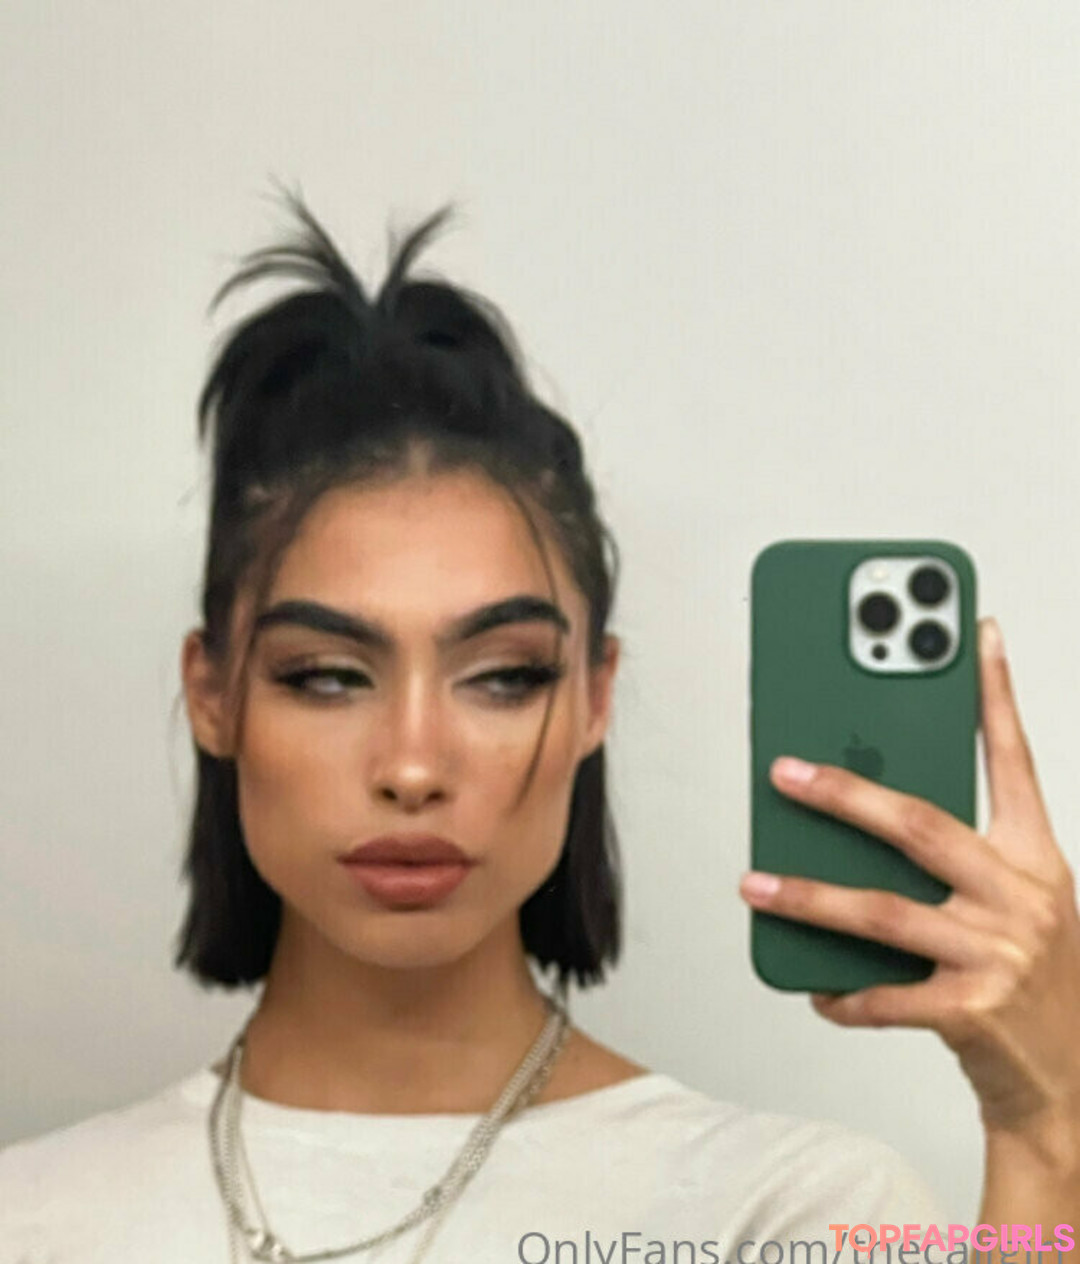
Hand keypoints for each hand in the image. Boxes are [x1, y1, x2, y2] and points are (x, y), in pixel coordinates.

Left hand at [738, 617, 1079, 1149]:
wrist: (1070, 1082)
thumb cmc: (1030, 976)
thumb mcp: (1014, 903)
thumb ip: (955, 858)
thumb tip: (858, 814)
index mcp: (1035, 857)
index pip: (1014, 760)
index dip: (996, 694)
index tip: (977, 633)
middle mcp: (1023, 897)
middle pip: (920, 826)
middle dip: (845, 794)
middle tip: (784, 772)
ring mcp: (1000, 955)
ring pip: (885, 912)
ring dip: (809, 898)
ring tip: (753, 885)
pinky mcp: (974, 1012)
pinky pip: (885, 996)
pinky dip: (842, 992)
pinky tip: (812, 987)